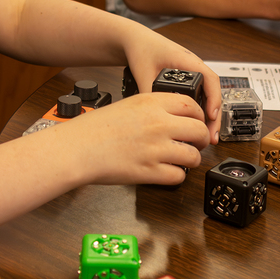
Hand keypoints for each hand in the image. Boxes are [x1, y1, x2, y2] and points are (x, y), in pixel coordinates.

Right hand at [56, 92, 210, 185]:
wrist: (78, 148)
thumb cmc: (96, 128)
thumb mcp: (130, 105)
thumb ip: (155, 108)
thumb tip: (178, 117)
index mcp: (152, 103)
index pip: (193, 106)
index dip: (200, 117)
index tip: (198, 123)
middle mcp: (158, 123)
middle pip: (199, 130)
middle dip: (201, 139)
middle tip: (196, 143)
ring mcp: (156, 148)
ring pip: (193, 156)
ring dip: (191, 159)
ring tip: (181, 159)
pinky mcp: (150, 172)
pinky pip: (179, 176)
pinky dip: (176, 176)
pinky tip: (167, 171)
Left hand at [123, 29, 221, 143]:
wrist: (136, 41)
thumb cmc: (143, 48)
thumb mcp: (144, 72)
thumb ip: (149, 92)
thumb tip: (154, 116)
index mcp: (188, 60)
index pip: (210, 78)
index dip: (214, 98)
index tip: (212, 115)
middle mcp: (194, 67)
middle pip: (213, 92)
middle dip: (214, 116)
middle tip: (211, 136)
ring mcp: (192, 73)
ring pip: (208, 96)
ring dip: (209, 115)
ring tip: (208, 136)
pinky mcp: (186, 80)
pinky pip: (200, 96)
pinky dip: (201, 111)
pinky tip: (198, 125)